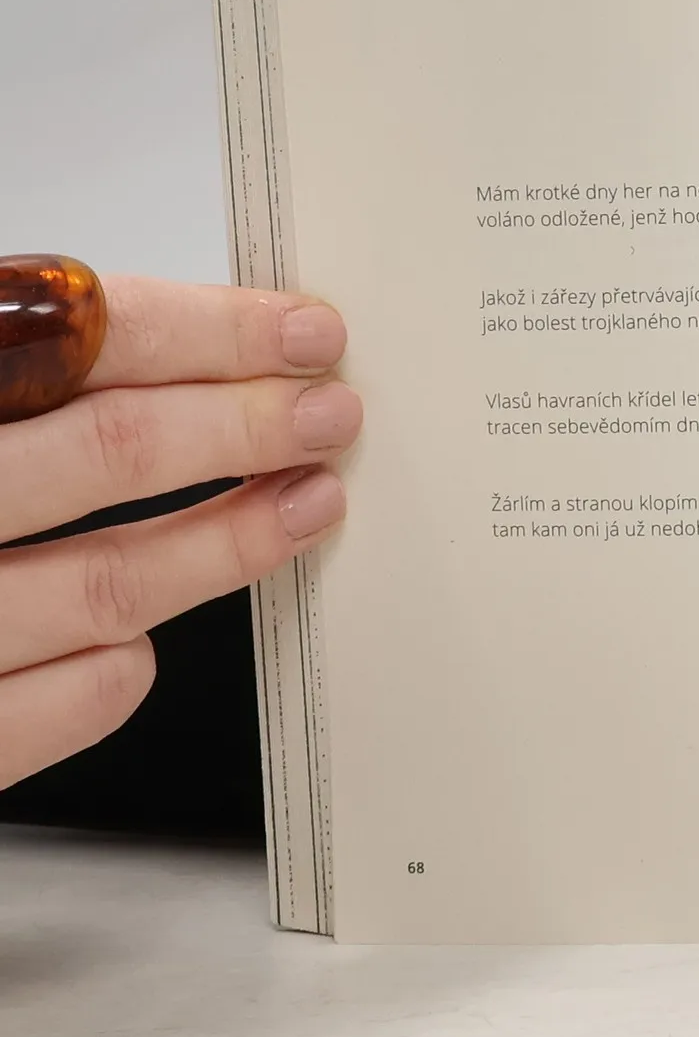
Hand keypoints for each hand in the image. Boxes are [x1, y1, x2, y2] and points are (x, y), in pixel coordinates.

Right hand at [0, 279, 360, 788]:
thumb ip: (10, 368)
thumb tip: (163, 338)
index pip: (72, 334)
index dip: (208, 331)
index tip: (302, 331)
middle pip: (104, 449)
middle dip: (245, 426)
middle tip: (330, 412)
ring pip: (104, 585)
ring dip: (226, 542)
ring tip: (305, 502)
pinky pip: (60, 706)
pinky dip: (121, 668)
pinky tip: (149, 637)